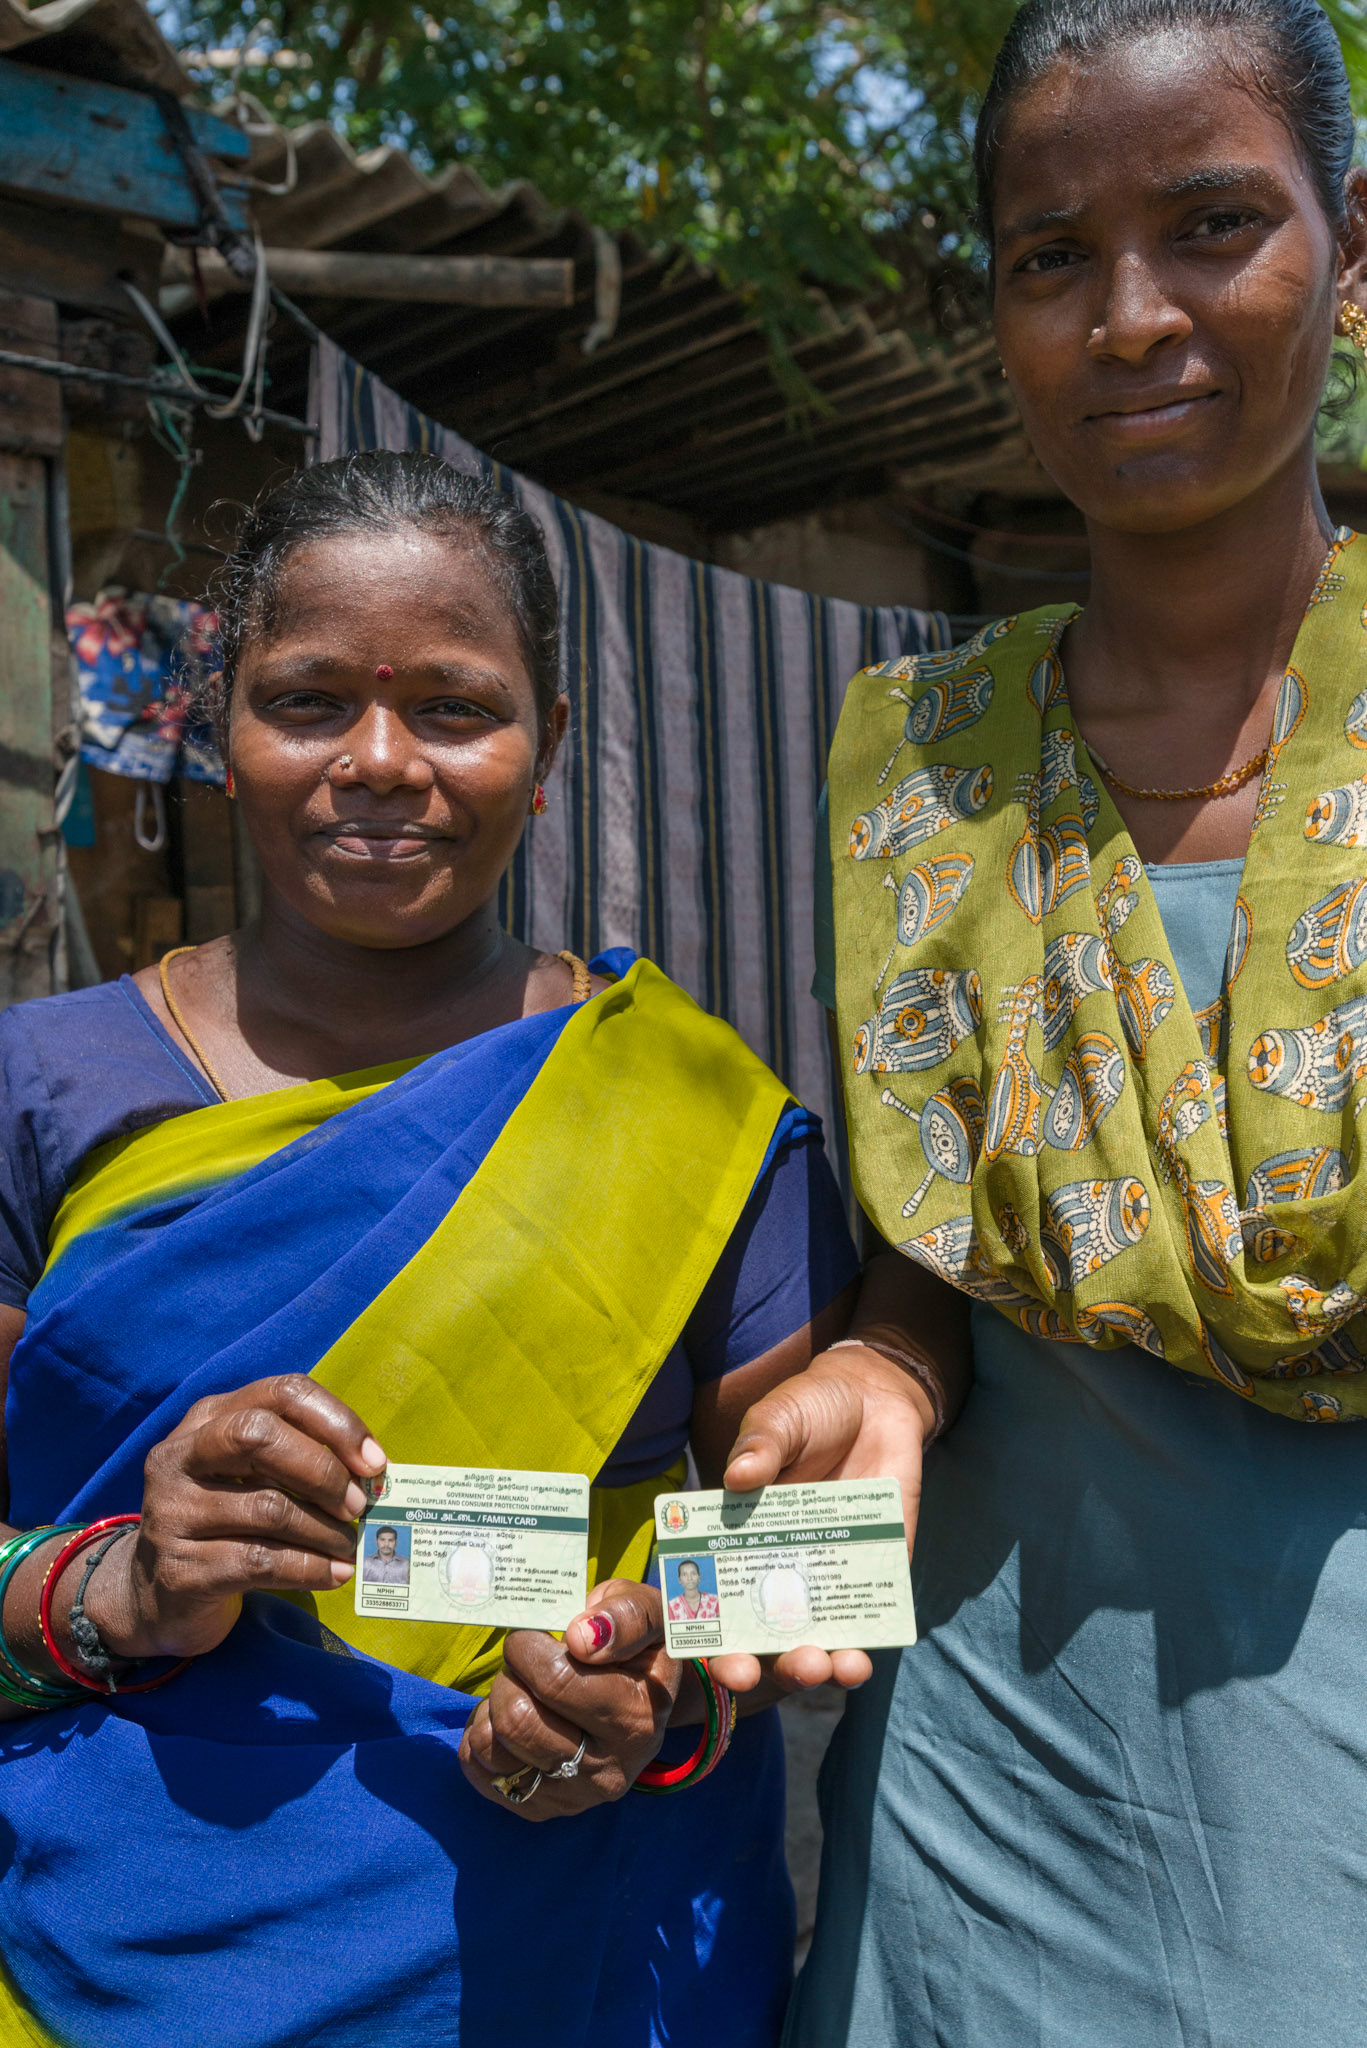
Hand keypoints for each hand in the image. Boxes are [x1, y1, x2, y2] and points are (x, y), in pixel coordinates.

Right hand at [83, 1374, 385, 1662]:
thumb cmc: (225, 1521)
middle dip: (323, 1471)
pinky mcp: (180, 1569)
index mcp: (208, 1419)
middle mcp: (180, 1456)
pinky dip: (310, 1569)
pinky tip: (335, 1575)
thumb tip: (373, 1472)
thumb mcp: (252, 1476)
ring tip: (350, 1546)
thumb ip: (299, 1460)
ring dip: (325, 1531)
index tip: (375, 1462)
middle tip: (358, 1506)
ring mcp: (172, 1513)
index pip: (282, 1393)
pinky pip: (260, 1562)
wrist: (156, 1595)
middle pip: (259, 1436)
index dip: (336, 1422)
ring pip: (268, 1508)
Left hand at [459, 1579, 679, 1821]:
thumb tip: (580, 1638)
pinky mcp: (541, 1809)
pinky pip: (479, 1768)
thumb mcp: (649, 1613)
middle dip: (509, 1675)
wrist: (643, 1695)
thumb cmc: (637, 1644)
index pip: (555, 1680)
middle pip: (517, 1718)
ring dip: (493, 1705)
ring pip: (493, 1745)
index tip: (536, 1634)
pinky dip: (481, 1732)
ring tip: (519, 1688)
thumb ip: (625, 1615)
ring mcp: (573, 1796)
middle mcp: (609, 1769)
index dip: (528, 1646)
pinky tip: (508, 1717)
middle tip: (526, 1660)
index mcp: (637, 1719)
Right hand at [710, 1342, 934, 1695]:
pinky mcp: (876, 1567)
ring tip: (830, 1669)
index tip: (717, 1660)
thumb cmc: (810, 1409)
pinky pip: (869, 1612)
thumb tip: (738, 1476)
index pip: (718, 1599)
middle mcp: (781, 1568)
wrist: (875, 1398)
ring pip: (820, 1636)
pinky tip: (864, 1654)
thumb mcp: (777, 1419)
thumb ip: (761, 1445)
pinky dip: (867, 1639)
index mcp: (741, 1538)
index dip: (712, 1637)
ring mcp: (828, 1573)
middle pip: (769, 1633)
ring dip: (822, 1664)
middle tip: (770, 1672)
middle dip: (769, 1663)